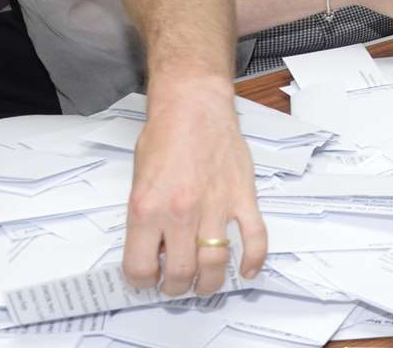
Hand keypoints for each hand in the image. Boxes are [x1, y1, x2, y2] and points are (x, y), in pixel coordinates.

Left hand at [123, 77, 265, 296]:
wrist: (194, 106)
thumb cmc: (165, 137)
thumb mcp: (138, 181)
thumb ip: (146, 218)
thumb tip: (155, 248)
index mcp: (146, 209)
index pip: (140, 268)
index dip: (142, 281)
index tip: (147, 280)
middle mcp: (180, 213)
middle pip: (181, 273)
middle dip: (176, 287)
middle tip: (176, 284)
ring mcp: (215, 206)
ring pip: (215, 263)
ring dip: (210, 282)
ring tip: (205, 284)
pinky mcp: (242, 197)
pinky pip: (255, 237)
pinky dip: (253, 259)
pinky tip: (247, 270)